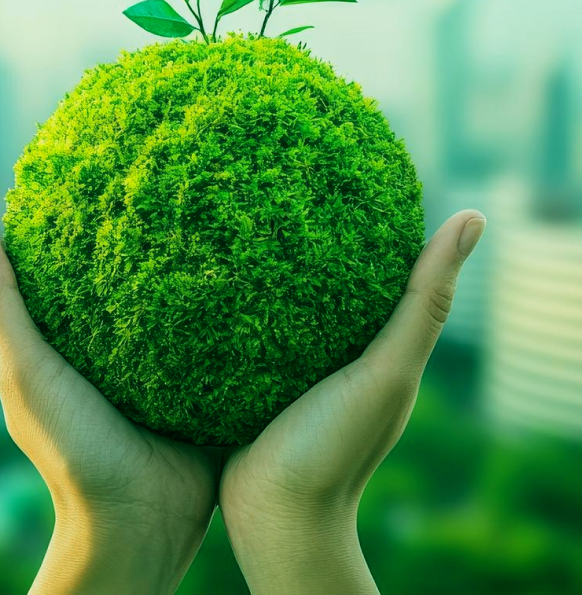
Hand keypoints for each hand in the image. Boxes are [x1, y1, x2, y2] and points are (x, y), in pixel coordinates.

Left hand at [0, 205, 225, 594]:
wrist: (140, 524)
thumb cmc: (71, 449)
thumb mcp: (26, 367)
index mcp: (75, 329)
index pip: (76, 253)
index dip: (86, 208)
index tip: (107, 157)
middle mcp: (122, 335)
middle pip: (137, 268)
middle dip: (156, 224)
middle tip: (184, 167)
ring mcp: (169, 355)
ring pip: (185, 293)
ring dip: (201, 259)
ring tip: (231, 201)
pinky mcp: (211, 374)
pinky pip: (225, 328)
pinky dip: (234, 298)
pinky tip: (258, 262)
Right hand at [218, 209, 486, 594]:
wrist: (272, 517)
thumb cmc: (338, 448)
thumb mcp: (389, 369)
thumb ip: (425, 299)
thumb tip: (473, 217)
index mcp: (375, 337)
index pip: (381, 259)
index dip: (371, 213)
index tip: (347, 163)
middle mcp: (335, 342)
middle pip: (327, 271)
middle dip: (306, 227)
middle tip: (278, 172)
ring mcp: (290, 357)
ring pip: (280, 293)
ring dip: (264, 258)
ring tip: (235, 206)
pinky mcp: (249, 370)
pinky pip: (244, 320)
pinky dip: (234, 293)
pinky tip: (207, 265)